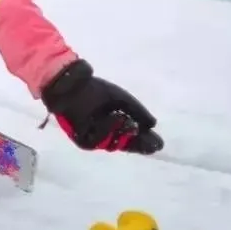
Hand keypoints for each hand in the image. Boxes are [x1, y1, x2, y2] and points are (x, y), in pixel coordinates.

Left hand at [40, 59, 162, 153]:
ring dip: (123, 134)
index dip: (145, 141)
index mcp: (116, 124)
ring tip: (129, 121)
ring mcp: (94, 136)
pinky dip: (105, 130)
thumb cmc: (95, 89)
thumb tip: (153, 124)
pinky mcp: (81, 138)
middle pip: (126, 145)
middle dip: (139, 143)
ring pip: (112, 144)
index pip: (133, 138)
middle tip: (151, 142)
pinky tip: (111, 117)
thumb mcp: (120, 98)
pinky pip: (96, 141)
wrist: (72, 84)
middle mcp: (106, 133)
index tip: (158, 143)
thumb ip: (136, 110)